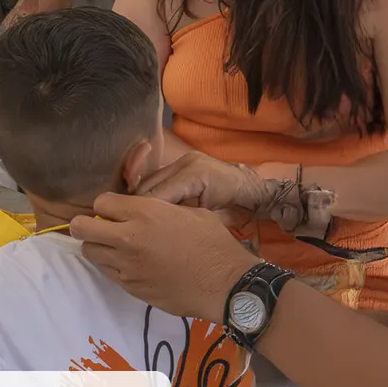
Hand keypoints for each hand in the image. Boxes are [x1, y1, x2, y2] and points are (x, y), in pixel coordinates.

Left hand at [69, 193, 259, 319]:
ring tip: (117, 248)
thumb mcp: (189, 211)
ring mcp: (126, 265)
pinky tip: (131, 265)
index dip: (107, 206)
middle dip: (86, 225)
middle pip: (81, 228)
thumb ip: (157, 208)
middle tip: (100, 228)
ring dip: (99, 247)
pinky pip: (107, 272)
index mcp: (145, 212)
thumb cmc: (214, 243)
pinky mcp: (130, 287)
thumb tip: (141, 208)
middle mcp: (128, 238)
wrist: (226, 284)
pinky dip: (112, 266)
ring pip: (90, 252)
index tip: (116, 211)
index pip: (100, 202)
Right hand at [138, 151, 265, 221]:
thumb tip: (157, 223)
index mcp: (194, 175)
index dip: (145, 212)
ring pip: (149, 179)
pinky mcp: (182, 162)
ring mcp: (183, 159)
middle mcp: (185, 162)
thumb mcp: (211, 219)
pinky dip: (152, 191)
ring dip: (143, 198)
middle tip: (134, 223)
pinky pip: (159, 177)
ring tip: (139, 216)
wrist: (253, 191)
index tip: (136, 226)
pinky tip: (150, 206)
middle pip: (148, 184)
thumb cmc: (237, 209)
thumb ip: (183, 217)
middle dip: (139, 205)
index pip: (157, 194)